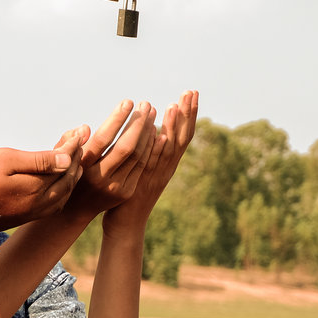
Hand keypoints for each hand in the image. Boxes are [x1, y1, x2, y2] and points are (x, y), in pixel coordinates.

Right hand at [0, 128, 85, 231]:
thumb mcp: (4, 160)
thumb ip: (38, 161)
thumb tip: (67, 158)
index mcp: (35, 189)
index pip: (64, 165)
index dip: (73, 147)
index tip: (79, 131)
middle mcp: (36, 206)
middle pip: (67, 182)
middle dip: (76, 161)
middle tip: (79, 141)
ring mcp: (27, 215)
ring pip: (61, 197)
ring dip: (69, 178)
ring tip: (71, 161)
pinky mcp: (18, 220)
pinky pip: (49, 206)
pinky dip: (58, 191)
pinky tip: (53, 183)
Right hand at [66, 99, 156, 217]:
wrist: (75, 210)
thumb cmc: (66, 173)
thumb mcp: (62, 157)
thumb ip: (69, 141)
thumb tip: (86, 128)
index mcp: (84, 167)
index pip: (103, 139)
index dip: (117, 119)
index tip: (128, 101)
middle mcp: (101, 179)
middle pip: (126, 148)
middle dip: (138, 123)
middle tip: (146, 104)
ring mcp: (116, 188)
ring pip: (138, 157)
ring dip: (148, 133)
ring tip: (152, 113)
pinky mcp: (126, 192)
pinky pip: (142, 167)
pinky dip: (150, 148)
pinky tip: (154, 132)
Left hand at [104, 89, 198, 232]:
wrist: (126, 226)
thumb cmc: (129, 196)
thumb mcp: (141, 168)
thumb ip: (146, 149)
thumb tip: (150, 128)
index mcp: (166, 163)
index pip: (181, 133)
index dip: (187, 114)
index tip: (191, 93)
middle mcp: (166, 168)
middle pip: (181, 137)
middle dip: (187, 114)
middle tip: (191, 91)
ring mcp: (156, 177)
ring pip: (169, 149)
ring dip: (173, 126)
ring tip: (175, 104)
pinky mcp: (143, 185)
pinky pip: (153, 165)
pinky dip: (159, 151)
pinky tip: (162, 136)